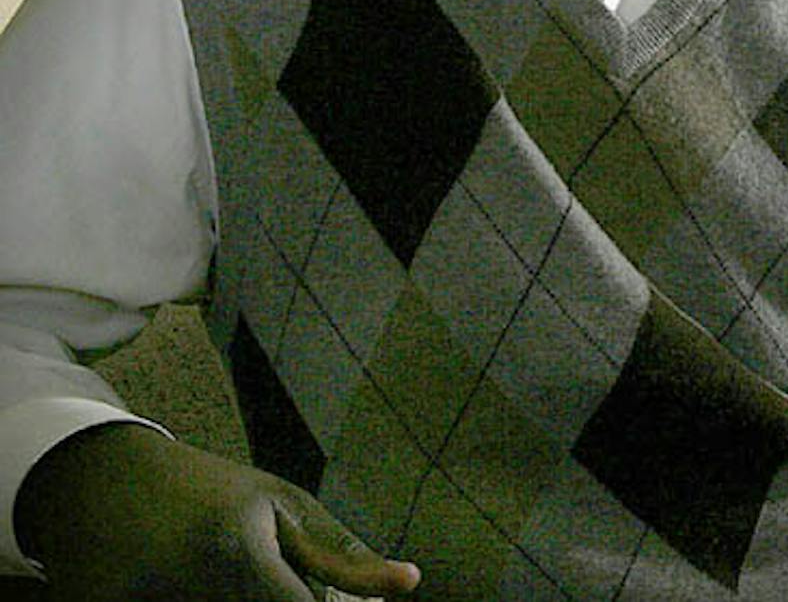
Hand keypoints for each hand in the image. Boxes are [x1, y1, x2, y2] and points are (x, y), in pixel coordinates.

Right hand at [17, 422, 419, 600]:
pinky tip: (176, 583)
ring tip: (211, 573)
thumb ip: (343, 554)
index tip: (323, 600)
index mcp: (236, 549)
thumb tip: (411, 582)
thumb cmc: (208, 489)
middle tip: (249, 572)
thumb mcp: (282, 505)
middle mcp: (184, 581)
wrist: (99, 475)